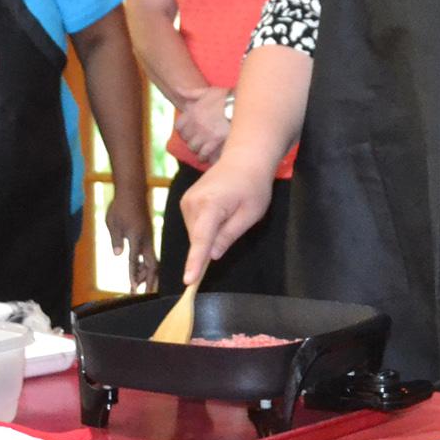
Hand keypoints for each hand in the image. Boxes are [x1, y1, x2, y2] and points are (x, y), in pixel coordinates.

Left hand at [105, 187, 156, 291]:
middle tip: (143, 292)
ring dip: (146, 273)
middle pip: (151, 264)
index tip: (133, 289)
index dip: (133, 276)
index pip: (135, 260)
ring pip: (151, 260)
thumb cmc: (120, 207)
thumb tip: (119, 255)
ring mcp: (148, 237)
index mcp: (136, 237)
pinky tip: (139, 268)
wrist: (132, 192)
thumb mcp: (112, 223)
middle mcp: (146, 239)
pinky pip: (149, 253)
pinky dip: (145, 263)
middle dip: (148, 280)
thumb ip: (116, 240)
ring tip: (137, 284)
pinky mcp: (147, 235)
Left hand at [172, 87, 231, 164]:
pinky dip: (205, 156)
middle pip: (186, 139)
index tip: (190, 132)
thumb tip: (176, 90)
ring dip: (198, 150)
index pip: (179, 126)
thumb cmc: (226, 98)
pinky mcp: (214, 142)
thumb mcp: (207, 92)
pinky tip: (210, 156)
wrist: (243, 104)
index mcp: (192, 112)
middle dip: (192, 141)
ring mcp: (204, 134)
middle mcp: (195, 124)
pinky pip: (204, 154)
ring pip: (194, 148)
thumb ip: (190, 93)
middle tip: (200, 142)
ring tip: (204, 151)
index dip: (184, 130)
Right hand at [179, 159, 272, 286]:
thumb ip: (229, 235)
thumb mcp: (250, 214)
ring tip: (230, 211)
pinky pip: (195, 224)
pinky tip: (221, 210)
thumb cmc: (253, 185)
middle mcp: (192, 203)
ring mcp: (186, 200)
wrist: (244, 157)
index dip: (195, 262)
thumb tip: (212, 255)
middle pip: (198, 238)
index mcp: (210, 205)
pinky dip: (206, 226)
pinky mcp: (186, 200)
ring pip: (196, 233)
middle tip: (234, 222)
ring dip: (210, 233)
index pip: (201, 240)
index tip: (188, 281)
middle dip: (212, 243)